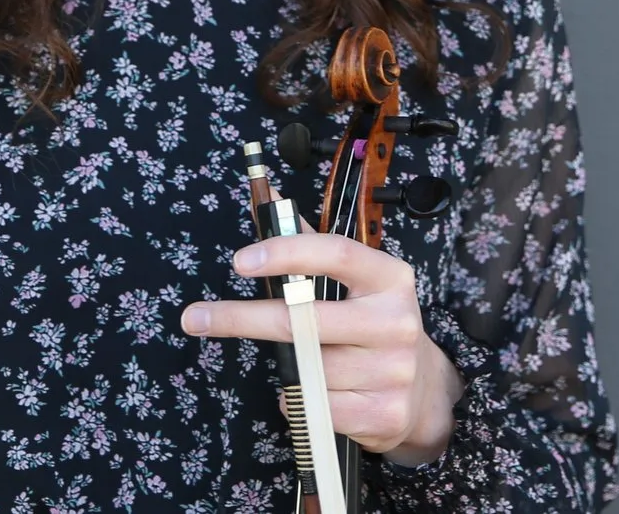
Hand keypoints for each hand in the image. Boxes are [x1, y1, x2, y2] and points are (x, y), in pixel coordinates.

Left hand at [178, 231, 464, 466]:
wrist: (423, 390)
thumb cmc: (373, 324)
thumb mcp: (357, 282)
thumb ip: (311, 245)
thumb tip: (268, 204)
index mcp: (389, 278)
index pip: (335, 253)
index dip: (285, 253)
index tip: (239, 261)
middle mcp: (396, 321)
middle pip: (303, 320)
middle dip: (242, 318)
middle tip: (195, 317)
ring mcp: (394, 370)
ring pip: (306, 369)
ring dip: (288, 370)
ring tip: (303, 366)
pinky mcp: (386, 414)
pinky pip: (316, 408)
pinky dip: (300, 402)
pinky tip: (315, 394)